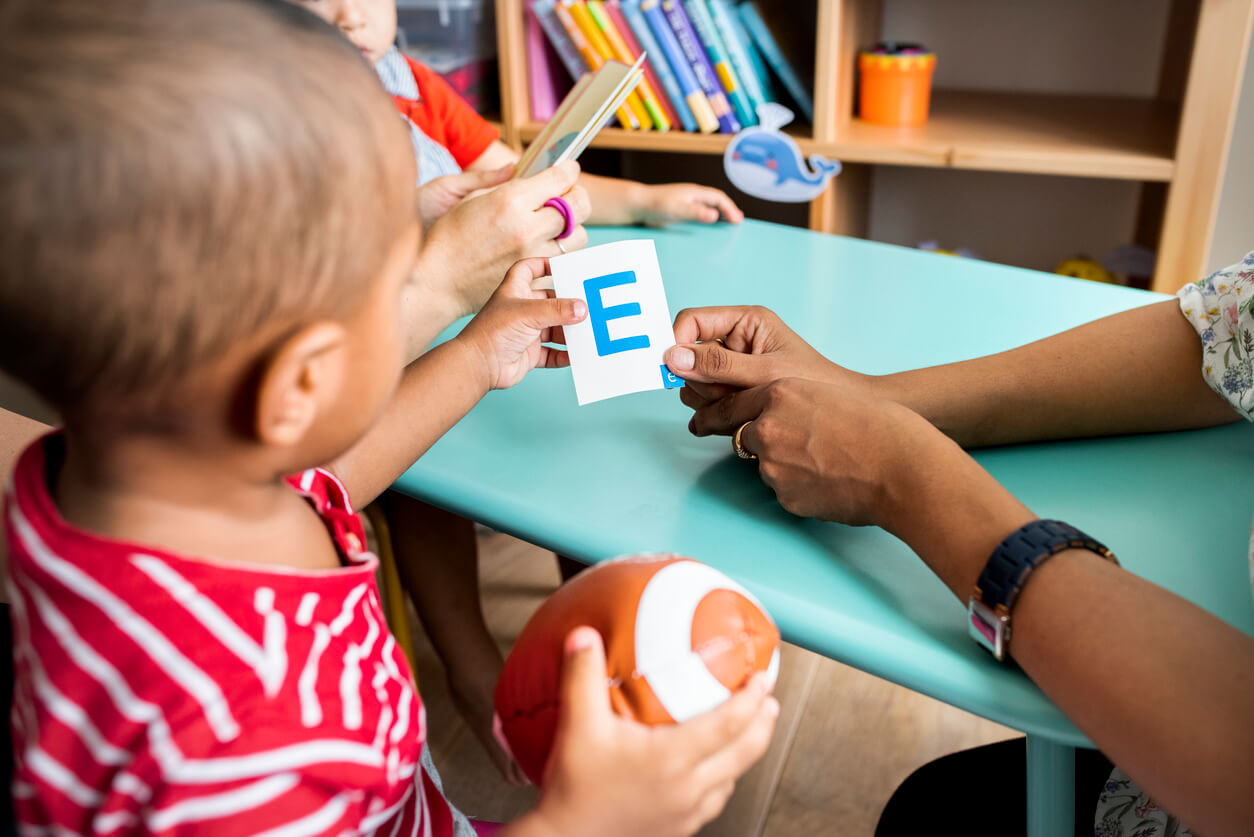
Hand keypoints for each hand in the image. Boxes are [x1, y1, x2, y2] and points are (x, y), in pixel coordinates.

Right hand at [418, 161, 591, 318]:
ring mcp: (534, 256)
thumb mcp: (469, 197)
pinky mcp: (535, 279)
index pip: (560, 178)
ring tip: (558, 225)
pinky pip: (566, 262)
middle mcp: (527, 227)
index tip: (569, 169)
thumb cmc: (448, 236)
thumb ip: (501, 181)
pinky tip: (548, 248)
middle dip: (577, 196)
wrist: (437, 281)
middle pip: (579, 206)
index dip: (569, 171)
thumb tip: (524, 169)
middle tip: (569, 196)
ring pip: (579, 237)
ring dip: (573, 228)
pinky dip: (562, 253)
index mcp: (510, 200)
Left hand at [456, 257, 586, 391]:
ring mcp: (525, 333)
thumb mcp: (529, 313)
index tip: (563, 267)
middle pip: (549, 302)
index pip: (528, 269)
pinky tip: (575, 356)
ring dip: (569, 332)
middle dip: (568, 305)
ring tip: (587, 333)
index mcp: (515, 292)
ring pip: (554, 329)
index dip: (544, 264)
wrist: (478, 366)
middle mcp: (521, 310)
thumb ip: (557, 310)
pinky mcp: (529, 354)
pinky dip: (563, 355)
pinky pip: (551, 354)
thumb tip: (582, 309)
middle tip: (588, 306)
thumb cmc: (494, 332)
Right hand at [527, 627, 776, 836]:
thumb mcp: (577, 725)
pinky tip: (715, 772)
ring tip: (747, 730)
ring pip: (733, 778)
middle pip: (745, 752)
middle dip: (763, 722)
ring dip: (746, 752)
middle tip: (768, 699)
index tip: (761, 678)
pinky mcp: (679, 828)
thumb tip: (584, 636)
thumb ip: (582, 675)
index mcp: (671, 758)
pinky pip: (715, 801)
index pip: (728, 724)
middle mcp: (687, 787)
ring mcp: (686, 812)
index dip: (751, 698)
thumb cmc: (573, 791)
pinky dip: (724, 779)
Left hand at [634, 183, 743, 225]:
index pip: (719, 198)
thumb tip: (715, 215)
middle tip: (738, 221)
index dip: (730, 209)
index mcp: (695, 192)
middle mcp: (692, 195)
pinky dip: (708, 218)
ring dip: (719, 214)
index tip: (737, 221)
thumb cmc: (656, 205)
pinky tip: (708, 226)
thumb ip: (696, 212)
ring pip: (708, 206)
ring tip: (728, 223)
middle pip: (716, 201)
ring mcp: (686, 202)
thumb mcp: (677, 210)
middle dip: (728, 210)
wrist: (637, 205)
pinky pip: (699, 212)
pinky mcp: (680, 209)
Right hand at [663, 305, 858, 410]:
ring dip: (708, 401)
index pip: (692, 322)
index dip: (678, 342)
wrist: (835, 421)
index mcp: (744, 323)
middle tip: (731, 392)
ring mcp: (729, 370)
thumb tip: (673, 357)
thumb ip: (718, 365)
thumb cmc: (813, 385)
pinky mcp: (729, 395)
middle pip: (687, 357)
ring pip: (691, 384)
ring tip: (741, 406)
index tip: (673, 367)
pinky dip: (713, 416)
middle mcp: (733, 343)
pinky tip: (735, 420)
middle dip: (702, 380)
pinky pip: (702, 404)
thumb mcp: (763, 372)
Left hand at [688, 376, 958, 528]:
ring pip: (767, 466)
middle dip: (764, 443)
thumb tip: (775, 418)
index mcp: (780, 393)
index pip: (734, 404)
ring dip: (788, 467)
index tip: (703, 419)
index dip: (720, 414)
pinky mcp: (785, 497)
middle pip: (745, 437)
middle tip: (797, 448)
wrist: (902, 467)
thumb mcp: (828, 395)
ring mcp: (773, 466)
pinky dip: (803, 489)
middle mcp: (768, 427)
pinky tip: (833, 482)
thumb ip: (794, 403)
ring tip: (832, 464)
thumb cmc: (879, 428)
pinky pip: (786, 491)